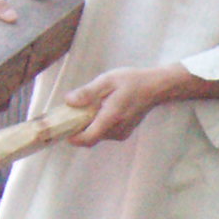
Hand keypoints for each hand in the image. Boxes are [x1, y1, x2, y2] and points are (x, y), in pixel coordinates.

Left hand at [61, 63, 198, 145]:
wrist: (155, 88)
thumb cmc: (132, 81)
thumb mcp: (107, 80)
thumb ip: (87, 92)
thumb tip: (68, 101)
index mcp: (111, 118)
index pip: (88, 138)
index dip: (73, 138)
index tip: (62, 128)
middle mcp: (117, 130)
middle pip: (90, 137)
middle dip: (79, 128)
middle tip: (72, 112)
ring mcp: (121, 134)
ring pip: (97, 135)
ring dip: (88, 126)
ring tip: (88, 108)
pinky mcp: (124, 133)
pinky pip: (105, 133)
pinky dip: (98, 125)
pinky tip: (100, 111)